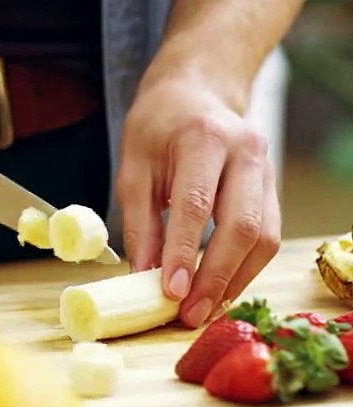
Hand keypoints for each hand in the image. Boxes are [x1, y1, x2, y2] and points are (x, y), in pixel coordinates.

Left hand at [116, 70, 280, 327]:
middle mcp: (246, 153)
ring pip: (265, 237)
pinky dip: (245, 269)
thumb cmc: (157, 129)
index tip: (170, 291)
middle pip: (242, 226)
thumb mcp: (133, 168)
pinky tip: (221, 289)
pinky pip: (269, 237)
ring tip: (203, 310)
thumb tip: (142, 276)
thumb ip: (139, 222)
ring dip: (235, 280)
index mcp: (204, 140)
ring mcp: (268, 171)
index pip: (196, 205)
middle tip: (189, 313)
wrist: (196, 93)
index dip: (183, 252)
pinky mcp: (274, 190)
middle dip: (216, 276)